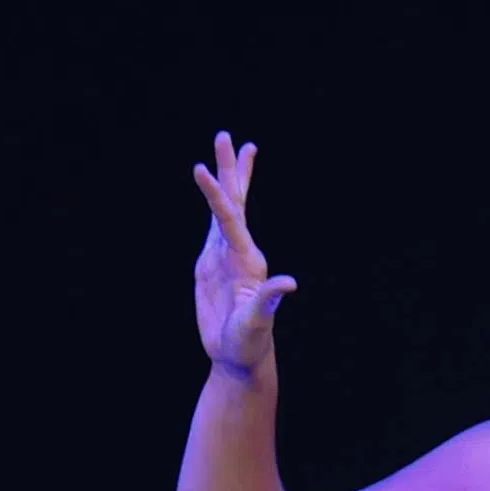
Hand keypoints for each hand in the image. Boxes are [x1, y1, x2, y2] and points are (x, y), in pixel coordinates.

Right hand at [191, 131, 297, 375]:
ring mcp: (226, 255)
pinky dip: (214, 205)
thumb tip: (289, 283)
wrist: (239, 355)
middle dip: (230, 169)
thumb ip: (268, 300)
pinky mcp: (212, 264)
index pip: (230, 220)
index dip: (215, 195)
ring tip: (226, 147)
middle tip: (225, 135)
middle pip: (234, 202)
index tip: (200, 170)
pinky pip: (214, 227)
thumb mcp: (258, 322)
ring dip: (225, 179)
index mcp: (248, 260)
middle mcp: (240, 251)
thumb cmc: (249, 342)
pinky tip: (216, 191)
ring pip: (225, 208)